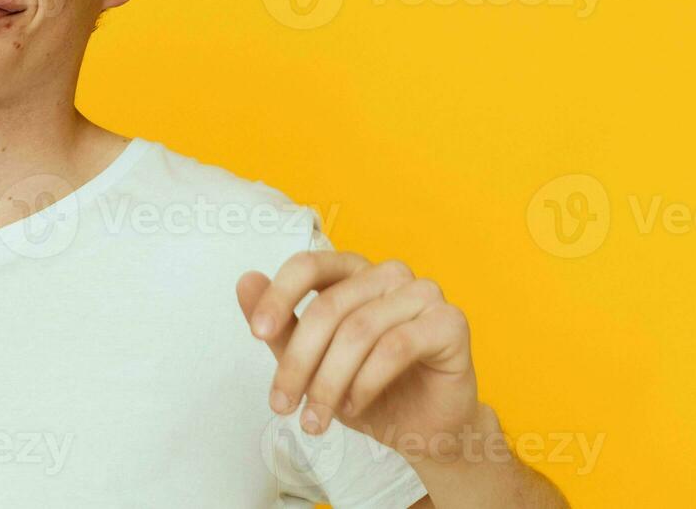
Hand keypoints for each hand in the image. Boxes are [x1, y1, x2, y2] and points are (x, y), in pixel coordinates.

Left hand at [237, 250, 478, 452]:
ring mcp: (424, 294)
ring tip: (316, 418)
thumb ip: (282, 324)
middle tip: (281, 405)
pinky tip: (355, 407)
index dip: (279, 296)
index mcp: (354, 271)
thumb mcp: (314, 363)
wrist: (425, 430)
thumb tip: (245, 280)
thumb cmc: (369, 391)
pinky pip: (395, 347)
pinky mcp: (450, 322)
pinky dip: (366, 383)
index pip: (309, 265)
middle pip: (330, 307)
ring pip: (360, 330)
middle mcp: (389, 274)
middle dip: (299, 361)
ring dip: (329, 382)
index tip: (256, 334)